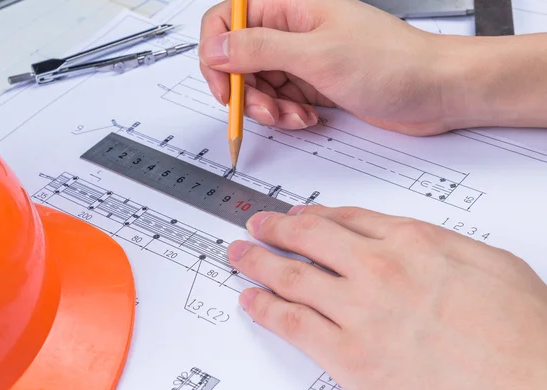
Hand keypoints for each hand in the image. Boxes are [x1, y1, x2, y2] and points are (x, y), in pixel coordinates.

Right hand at [199, 0, 546, 134]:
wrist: (435, 91)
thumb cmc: (394, 64)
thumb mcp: (317, 55)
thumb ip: (259, 50)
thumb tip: (216, 48)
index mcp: (291, 8)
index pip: (229, 20)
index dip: (217, 54)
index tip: (224, 84)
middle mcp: (293, 31)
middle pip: (239, 59)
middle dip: (246, 91)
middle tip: (266, 109)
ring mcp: (303, 59)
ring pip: (259, 84)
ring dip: (270, 108)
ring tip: (296, 115)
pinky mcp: (314, 83)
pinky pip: (281, 100)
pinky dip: (288, 115)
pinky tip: (308, 117)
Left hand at [227, 205, 546, 389]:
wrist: (529, 383)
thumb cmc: (521, 330)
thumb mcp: (487, 262)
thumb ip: (436, 244)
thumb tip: (406, 237)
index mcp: (413, 242)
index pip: (348, 218)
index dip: (316, 215)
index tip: (300, 215)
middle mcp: (379, 268)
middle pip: (310, 238)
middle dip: (277, 228)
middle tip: (258, 225)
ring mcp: (359, 311)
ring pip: (292, 275)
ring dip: (259, 261)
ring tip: (241, 254)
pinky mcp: (349, 355)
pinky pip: (291, 323)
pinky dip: (264, 308)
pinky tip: (251, 300)